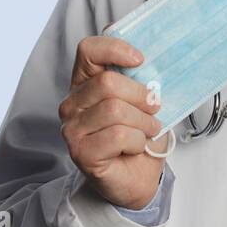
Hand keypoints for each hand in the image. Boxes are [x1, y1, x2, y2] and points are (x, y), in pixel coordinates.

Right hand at [59, 35, 165, 210]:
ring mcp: (72, 129)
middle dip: (141, 96)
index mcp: (85, 83)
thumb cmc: (139, 135)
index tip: (140, 60)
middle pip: (107, 83)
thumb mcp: (143, 100)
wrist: (138, 177)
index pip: (88, 50)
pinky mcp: (80, 152)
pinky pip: (118, 136)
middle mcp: (72, 104)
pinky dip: (137, 141)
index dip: (114, 49)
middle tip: (153, 109)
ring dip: (143, 122)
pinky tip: (136, 147)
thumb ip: (140, 77)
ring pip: (115, 110)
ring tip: (147, 131)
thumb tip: (151, 59)